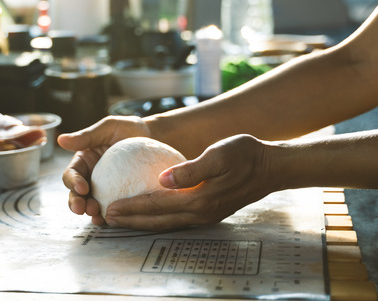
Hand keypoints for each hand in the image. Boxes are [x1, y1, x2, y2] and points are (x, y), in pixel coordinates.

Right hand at [58, 115, 151, 224]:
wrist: (156, 138)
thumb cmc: (130, 129)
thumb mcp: (108, 128)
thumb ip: (86, 136)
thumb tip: (61, 140)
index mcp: (84, 162)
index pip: (71, 174)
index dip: (72, 182)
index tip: (82, 187)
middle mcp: (91, 177)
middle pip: (77, 194)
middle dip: (77, 203)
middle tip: (84, 208)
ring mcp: (105, 190)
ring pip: (91, 205)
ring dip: (91, 212)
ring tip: (97, 216)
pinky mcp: (120, 198)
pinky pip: (113, 209)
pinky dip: (110, 216)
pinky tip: (113, 221)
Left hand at [103, 134, 276, 230]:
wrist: (272, 166)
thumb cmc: (246, 154)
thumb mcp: (219, 153)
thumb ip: (191, 169)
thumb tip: (163, 179)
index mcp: (199, 199)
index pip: (157, 205)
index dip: (132, 207)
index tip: (110, 206)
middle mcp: (201, 212)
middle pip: (157, 220)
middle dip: (130, 220)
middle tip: (106, 217)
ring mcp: (206, 215)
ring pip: (166, 223)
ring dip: (142, 222)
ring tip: (120, 219)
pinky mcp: (209, 212)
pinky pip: (176, 219)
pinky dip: (157, 218)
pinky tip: (148, 212)